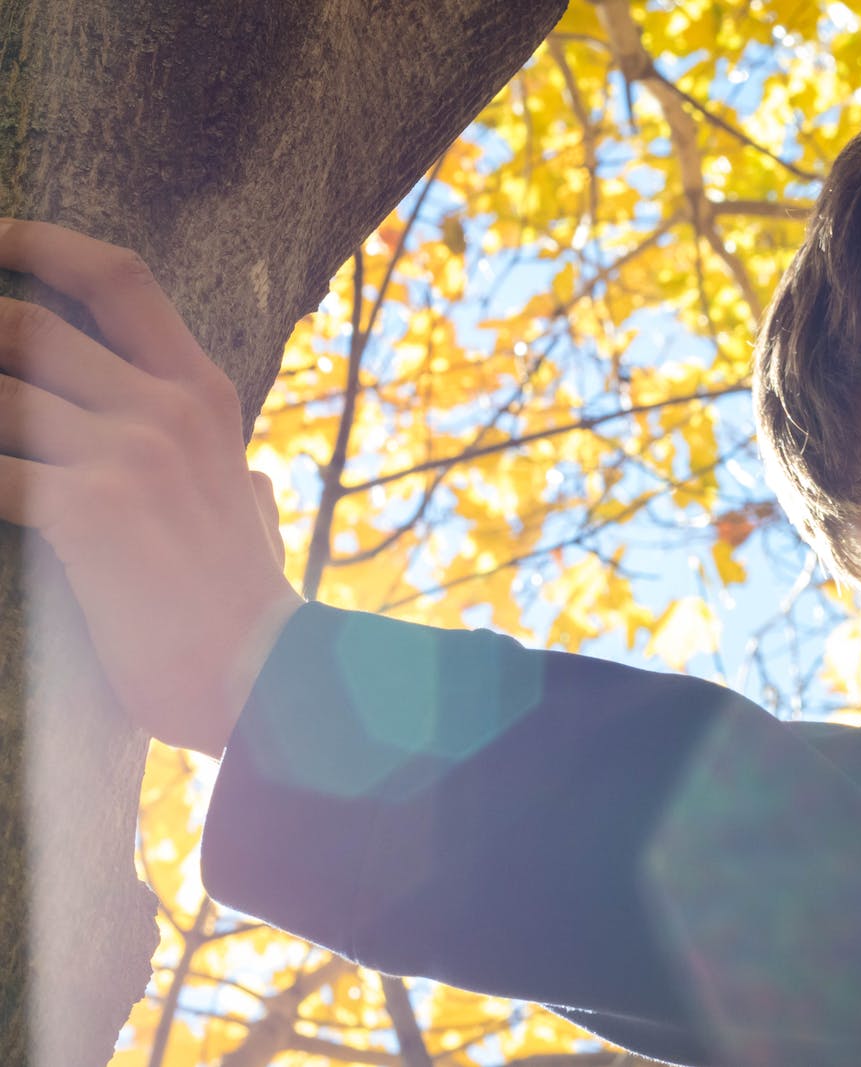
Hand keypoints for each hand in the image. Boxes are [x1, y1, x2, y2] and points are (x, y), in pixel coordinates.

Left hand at [0, 218, 303, 757]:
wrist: (269, 678)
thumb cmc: (252, 607)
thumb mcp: (259, 518)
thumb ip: (243, 482)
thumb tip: (253, 486)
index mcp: (204, 395)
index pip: (116, 276)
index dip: (34, 244)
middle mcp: (167, 407)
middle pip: (24, 321)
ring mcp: (129, 454)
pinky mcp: (89, 510)